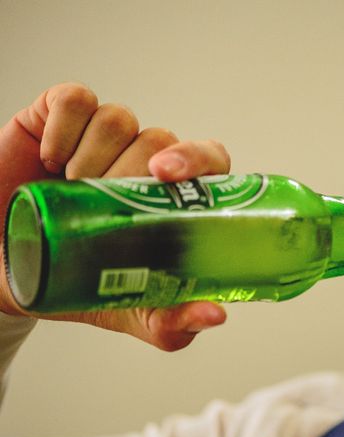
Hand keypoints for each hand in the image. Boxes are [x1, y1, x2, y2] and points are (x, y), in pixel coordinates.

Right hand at [0, 83, 229, 350]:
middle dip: (128, 172)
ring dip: (94, 154)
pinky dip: (63, 125)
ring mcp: (102, 139)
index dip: (197, 159)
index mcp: (169, 198)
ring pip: (120, 118)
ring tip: (71, 185)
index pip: (208, 159)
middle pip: (160, 138)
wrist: (2, 271)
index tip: (165, 175)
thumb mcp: (124, 311)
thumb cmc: (73, 281)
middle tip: (98, 201)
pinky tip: (52, 158)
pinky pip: (75, 98)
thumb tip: (215, 316)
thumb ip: (169, 324)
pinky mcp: (60, 119)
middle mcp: (142, 162)